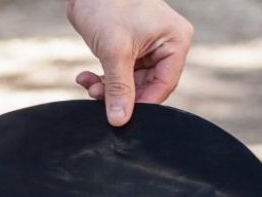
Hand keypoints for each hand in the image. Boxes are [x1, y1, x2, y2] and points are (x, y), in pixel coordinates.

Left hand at [66, 0, 193, 125]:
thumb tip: (120, 120)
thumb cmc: (107, 3)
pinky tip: (86, 77)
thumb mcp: (114, 51)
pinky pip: (120, 73)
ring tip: (89, 85)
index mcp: (175, 41)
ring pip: (131, 83)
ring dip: (107, 88)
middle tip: (96, 96)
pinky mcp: (128, 47)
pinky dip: (103, 79)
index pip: (164, 85)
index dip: (142, 103)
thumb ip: (119, 88)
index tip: (121, 115)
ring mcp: (147, 47)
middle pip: (147, 86)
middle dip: (120, 94)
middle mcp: (166, 45)